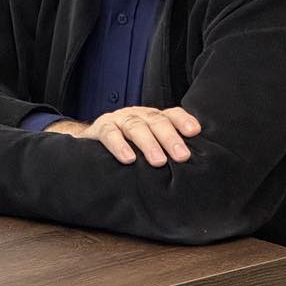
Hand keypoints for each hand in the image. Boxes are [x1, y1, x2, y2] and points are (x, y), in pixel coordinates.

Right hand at [49, 106, 200, 165]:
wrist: (90, 146)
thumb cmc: (127, 149)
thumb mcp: (148, 148)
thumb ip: (166, 152)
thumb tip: (195, 171)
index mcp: (152, 118)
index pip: (171, 114)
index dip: (183, 121)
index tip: (195, 132)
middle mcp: (137, 115)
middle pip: (156, 120)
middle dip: (170, 137)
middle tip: (182, 156)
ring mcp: (118, 119)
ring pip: (135, 126)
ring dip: (148, 143)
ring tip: (158, 161)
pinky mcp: (100, 128)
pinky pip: (109, 134)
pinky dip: (119, 145)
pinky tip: (128, 158)